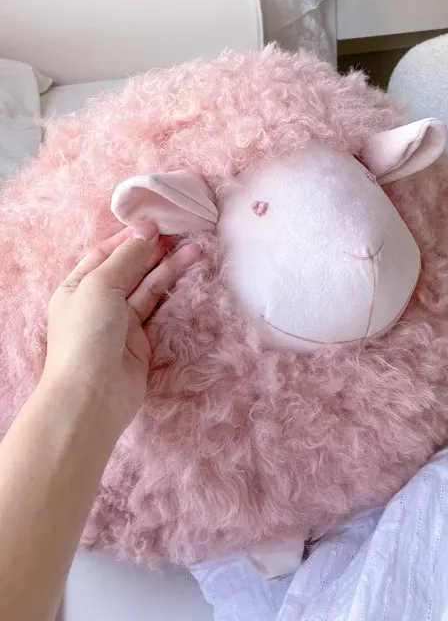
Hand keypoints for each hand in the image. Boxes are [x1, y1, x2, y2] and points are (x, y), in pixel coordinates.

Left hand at [44, 223, 199, 434]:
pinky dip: (173, 294)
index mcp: (78, 287)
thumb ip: (126, 258)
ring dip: (170, 268)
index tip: (156, 223)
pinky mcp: (141, 341)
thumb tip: (147, 231)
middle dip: (154, 250)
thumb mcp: (100, 286)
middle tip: (183, 232)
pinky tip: (189, 278)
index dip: (130, 238)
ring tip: (196, 250)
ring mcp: (120, 323)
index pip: (105, 253)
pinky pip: (159, 311)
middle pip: (130, 269)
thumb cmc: (86, 335)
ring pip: (148, 288)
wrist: (92, 397)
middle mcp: (98, 302)